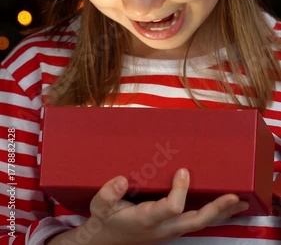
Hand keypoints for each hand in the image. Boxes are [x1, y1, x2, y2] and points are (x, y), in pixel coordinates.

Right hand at [81, 168, 248, 244]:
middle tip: (233, 195)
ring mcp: (169, 230)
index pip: (170, 209)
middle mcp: (162, 227)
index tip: (183, 171)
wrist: (106, 242)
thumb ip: (108, 193)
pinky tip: (226, 207)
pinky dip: (214, 215)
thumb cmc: (105, 220)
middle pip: (194, 221)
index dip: (179, 191)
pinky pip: (197, 223)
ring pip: (200, 224)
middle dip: (215, 209)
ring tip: (240, 200)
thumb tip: (121, 180)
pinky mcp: (173, 228)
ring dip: (221, 213)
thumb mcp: (99, 205)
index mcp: (146, 219)